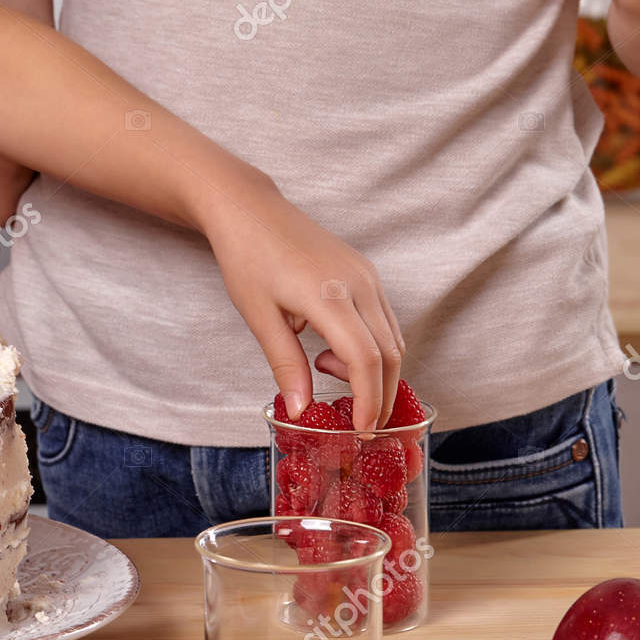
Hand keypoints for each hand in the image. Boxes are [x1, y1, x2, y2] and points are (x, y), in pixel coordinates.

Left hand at [200, 176, 404, 430]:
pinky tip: (332, 351)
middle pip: (390, 352)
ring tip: (326, 374)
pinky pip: (383, 319)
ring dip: (375, 370)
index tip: (362, 430)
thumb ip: (285, 364)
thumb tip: (301, 411)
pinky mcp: (365, 271)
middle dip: (381, 394)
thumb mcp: (259, 317)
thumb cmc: (246, 259)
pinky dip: (371, 347)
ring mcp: (367, 275)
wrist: (249, 209)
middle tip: (360, 424)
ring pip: (393, 337)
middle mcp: (359, 284)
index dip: (369, 400)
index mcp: (329, 296)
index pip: (365, 360)